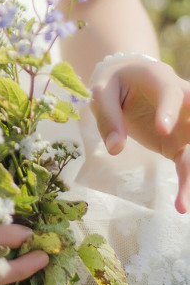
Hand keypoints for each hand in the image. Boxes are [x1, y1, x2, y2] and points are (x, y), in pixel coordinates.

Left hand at [90, 56, 189, 212]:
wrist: (126, 79)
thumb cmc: (114, 82)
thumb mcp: (103, 91)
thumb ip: (108, 117)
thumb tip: (114, 149)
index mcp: (161, 78)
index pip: (170, 93)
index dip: (169, 110)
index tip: (163, 130)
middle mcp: (182, 99)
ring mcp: (185, 123)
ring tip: (185, 201)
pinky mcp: (180, 143)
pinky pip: (188, 164)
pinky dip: (187, 184)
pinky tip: (181, 205)